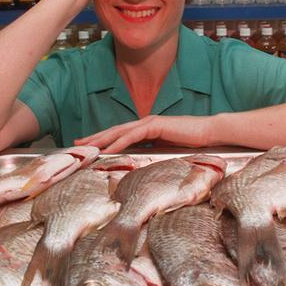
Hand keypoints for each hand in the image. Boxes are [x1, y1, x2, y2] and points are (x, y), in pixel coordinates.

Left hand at [75, 115, 217, 153]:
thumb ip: (154, 151)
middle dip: (95, 138)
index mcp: (147, 128)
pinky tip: (107, 150)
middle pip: (114, 131)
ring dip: (101, 139)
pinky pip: (132, 135)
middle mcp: (145, 123)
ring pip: (119, 132)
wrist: (209, 133)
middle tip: (76, 144)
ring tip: (86, 147)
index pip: (120, 134)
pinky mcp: (155, 126)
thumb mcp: (167, 149)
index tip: (88, 146)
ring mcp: (149, 122)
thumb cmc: (192, 142)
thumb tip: (141, 162)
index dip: (103, 139)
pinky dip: (118, 142)